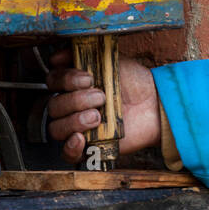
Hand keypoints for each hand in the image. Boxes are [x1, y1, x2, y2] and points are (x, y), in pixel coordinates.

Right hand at [44, 49, 164, 163]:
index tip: (88, 78)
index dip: (65, 80)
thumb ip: (85, 55)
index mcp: (74, 86)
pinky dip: (70, 147)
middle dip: (76, 100)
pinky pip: (67, 154)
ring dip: (75, 121)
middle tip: (101, 97)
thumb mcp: (111, 61)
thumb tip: (57, 57)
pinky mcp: (89, 147)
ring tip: (98, 116)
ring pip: (56, 128)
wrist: (155, 103)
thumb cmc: (135, 83)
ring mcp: (79, 128)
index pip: (52, 82)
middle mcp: (73, 107)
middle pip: (53, 107)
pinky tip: (81, 138)